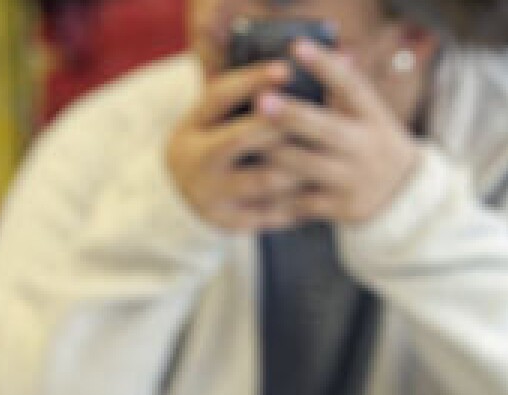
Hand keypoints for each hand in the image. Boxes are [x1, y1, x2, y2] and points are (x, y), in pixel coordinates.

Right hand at [167, 62, 307, 231]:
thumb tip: (304, 61)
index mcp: (192, 124)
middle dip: (280, 125)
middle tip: (316, 115)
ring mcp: (210, 193)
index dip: (252, 81)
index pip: (219, 96)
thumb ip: (249, 95)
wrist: (180, 198)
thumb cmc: (215, 143)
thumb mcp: (216, 118)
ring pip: (262, 179)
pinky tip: (321, 190)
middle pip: (240, 139)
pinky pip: (270, 212)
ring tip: (327, 154)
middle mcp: (196, 158)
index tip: (286, 67)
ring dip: (298, 166)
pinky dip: (298, 200)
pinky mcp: (227, 221)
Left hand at [259, 39, 420, 225]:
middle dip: (292, 116)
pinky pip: (301, 200)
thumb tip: (333, 50)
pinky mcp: (338, 207)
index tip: (298, 47)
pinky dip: (276, 192)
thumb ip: (347, 88)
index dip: (325, 67)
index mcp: (372, 117)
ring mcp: (352, 179)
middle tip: (261, 100)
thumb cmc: (371, 141)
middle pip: (326, 129)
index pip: (351, 87)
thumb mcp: (370, 114)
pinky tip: (250, 182)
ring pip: (307, 166)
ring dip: (274, 153)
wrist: (400, 193)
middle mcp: (364, 147)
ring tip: (243, 139)